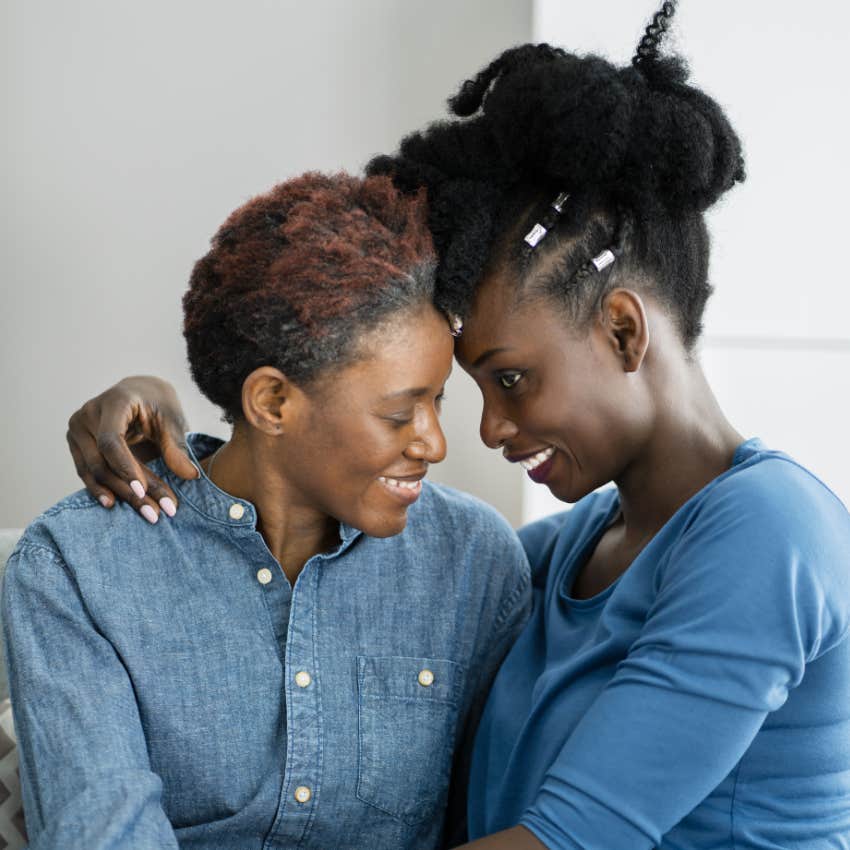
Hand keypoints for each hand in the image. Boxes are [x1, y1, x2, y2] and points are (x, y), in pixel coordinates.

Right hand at [66, 376, 197, 522]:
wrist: (141, 393)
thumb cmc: (158, 404)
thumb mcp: (172, 421)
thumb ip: (176, 447)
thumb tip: (190, 476)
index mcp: (114, 402)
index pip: (111, 440)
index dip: (125, 468)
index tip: (143, 491)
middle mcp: (88, 414)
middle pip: (103, 461)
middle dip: (130, 490)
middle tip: (156, 513)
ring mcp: (78, 430)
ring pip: (94, 471)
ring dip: (119, 495)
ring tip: (147, 514)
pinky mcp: (77, 445)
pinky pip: (87, 472)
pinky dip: (104, 490)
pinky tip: (115, 505)